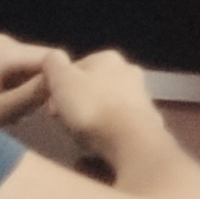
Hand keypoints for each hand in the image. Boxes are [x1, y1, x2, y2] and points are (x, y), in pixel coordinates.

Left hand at [0, 33, 67, 129]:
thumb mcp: (1, 110)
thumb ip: (33, 94)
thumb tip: (65, 81)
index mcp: (6, 50)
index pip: (52, 59)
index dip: (58, 83)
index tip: (51, 110)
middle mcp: (4, 42)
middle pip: (42, 63)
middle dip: (40, 89)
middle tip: (26, 116)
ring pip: (32, 70)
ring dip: (28, 93)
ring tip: (12, 115)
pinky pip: (19, 72)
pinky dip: (17, 91)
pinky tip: (3, 109)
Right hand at [40, 47, 172, 173]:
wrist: (129, 138)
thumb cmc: (91, 106)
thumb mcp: (62, 80)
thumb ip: (53, 64)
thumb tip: (52, 58)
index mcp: (107, 57)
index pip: (75, 69)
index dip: (59, 88)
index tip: (52, 108)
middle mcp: (128, 70)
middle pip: (91, 87)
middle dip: (75, 103)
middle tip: (64, 121)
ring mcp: (141, 94)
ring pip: (105, 104)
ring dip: (91, 117)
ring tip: (81, 134)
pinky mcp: (147, 118)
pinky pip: (118, 122)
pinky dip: (107, 129)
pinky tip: (100, 141)